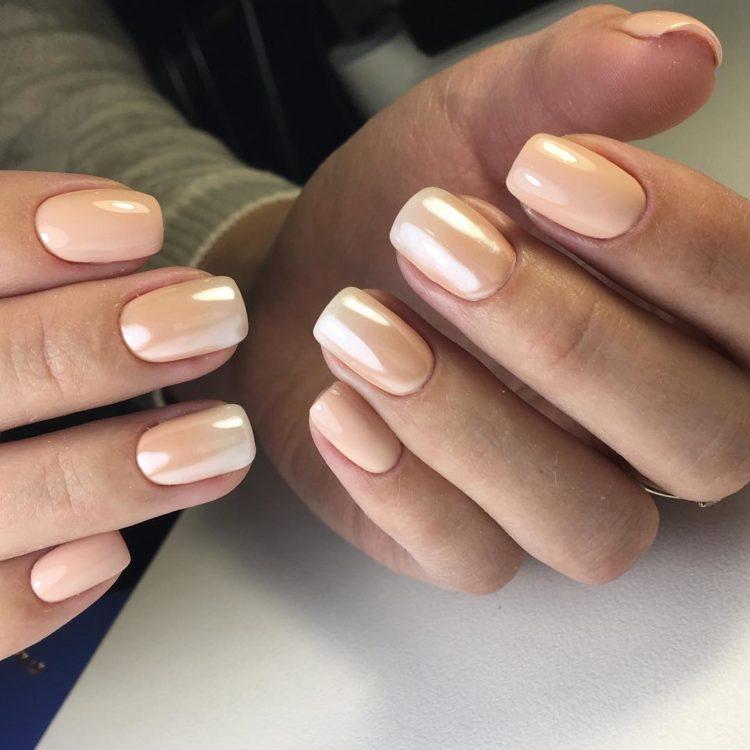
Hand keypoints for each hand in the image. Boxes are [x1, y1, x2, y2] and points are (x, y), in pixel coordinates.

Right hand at [0, 172, 252, 657]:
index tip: (140, 225)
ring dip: (121, 468)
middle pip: (1, 370)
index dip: (22, 234)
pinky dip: (40, 596)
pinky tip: (109, 556)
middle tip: (219, 313)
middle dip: (106, 342)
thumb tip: (118, 223)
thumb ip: (13, 256)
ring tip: (226, 436)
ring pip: (12, 496)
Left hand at [242, 6, 725, 588]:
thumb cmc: (410, 210)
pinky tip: (337, 407)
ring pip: (585, 523)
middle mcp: (650, 430)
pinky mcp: (471, 544)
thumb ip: (575, 86)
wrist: (316, 279)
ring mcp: (563, 500)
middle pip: (696, 436)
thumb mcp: (483, 122)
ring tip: (357, 321)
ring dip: (471, 421)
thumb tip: (678, 50)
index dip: (679, 243)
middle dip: (566, 335)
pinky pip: (473, 559)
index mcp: (693, 323)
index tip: (544, 169)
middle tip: (435, 236)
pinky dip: (402, 487)